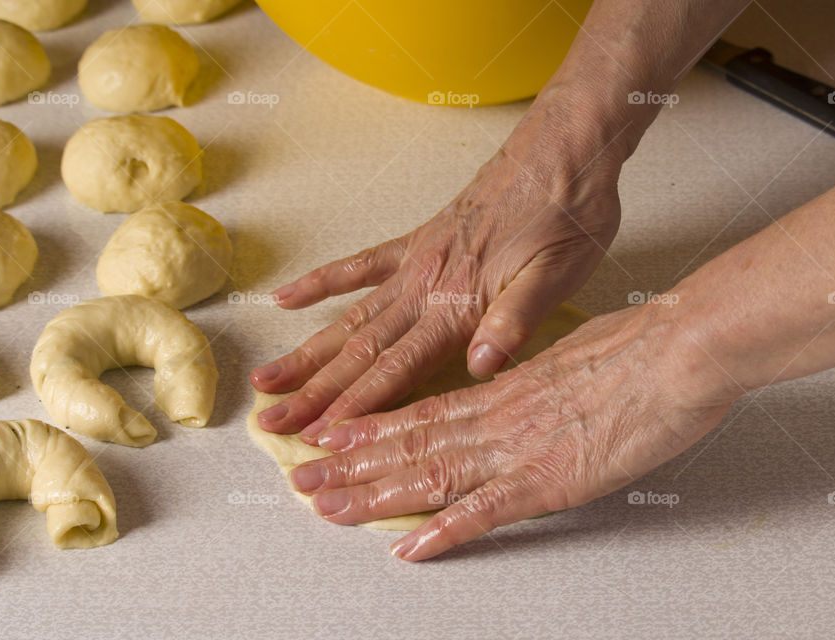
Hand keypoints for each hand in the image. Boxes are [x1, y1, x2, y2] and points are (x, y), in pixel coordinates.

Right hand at [251, 86, 626, 441]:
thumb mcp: (559, 273)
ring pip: (351, 316)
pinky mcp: (418, 240)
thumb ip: (515, 320)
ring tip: (266, 377)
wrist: (563, 147)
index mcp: (460, 304)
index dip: (357, 406)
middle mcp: (427, 286)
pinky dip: (322, 282)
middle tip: (271, 422)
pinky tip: (287, 298)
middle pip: (361, 350)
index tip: (318, 436)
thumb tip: (478, 368)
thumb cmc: (568, 215)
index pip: (397, 368)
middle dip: (315, 392)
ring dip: (309, 351)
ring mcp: (416, 262)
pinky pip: (359, 265)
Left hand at [287, 305, 734, 560]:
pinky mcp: (551, 481)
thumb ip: (532, 371)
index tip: (334, 435)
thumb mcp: (572, 350)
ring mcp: (520, 450)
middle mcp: (499, 417)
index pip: (424, 409)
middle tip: (306, 480)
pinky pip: (485, 512)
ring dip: (375, 494)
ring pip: (430, 473)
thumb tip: (508, 375)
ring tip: (330, 508)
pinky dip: (444, 531)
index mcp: (505, 386)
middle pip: (411, 443)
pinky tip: (410, 546)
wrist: (679, 350)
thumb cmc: (638, 345)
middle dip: (352, 466)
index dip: (373, 426)